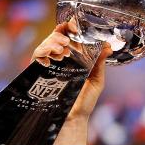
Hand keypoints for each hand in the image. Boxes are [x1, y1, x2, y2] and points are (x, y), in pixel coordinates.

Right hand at [32, 20, 111, 144]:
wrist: (73, 119)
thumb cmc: (84, 103)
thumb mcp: (96, 81)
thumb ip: (100, 63)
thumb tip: (108, 46)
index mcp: (73, 59)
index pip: (68, 37)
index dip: (69, 28)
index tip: (75, 25)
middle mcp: (59, 61)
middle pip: (55, 38)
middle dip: (60, 33)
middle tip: (68, 37)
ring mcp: (48, 66)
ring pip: (45, 45)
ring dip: (53, 42)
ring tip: (64, 48)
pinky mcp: (39, 74)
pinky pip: (36, 57)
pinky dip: (44, 52)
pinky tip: (55, 56)